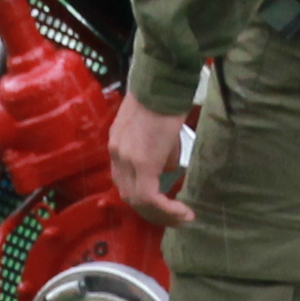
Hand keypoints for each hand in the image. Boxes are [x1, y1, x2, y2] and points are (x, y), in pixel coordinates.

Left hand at [108, 96, 194, 226]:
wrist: (163, 82)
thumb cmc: (164, 98)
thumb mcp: (156, 129)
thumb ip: (157, 150)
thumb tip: (166, 168)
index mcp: (117, 145)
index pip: (124, 181)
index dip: (143, 198)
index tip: (164, 206)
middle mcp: (116, 154)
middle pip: (128, 196)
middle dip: (152, 212)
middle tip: (175, 218)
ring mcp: (126, 159)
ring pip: (137, 201)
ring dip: (160, 214)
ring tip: (182, 218)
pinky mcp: (142, 163)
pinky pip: (149, 197)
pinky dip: (165, 209)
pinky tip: (182, 212)